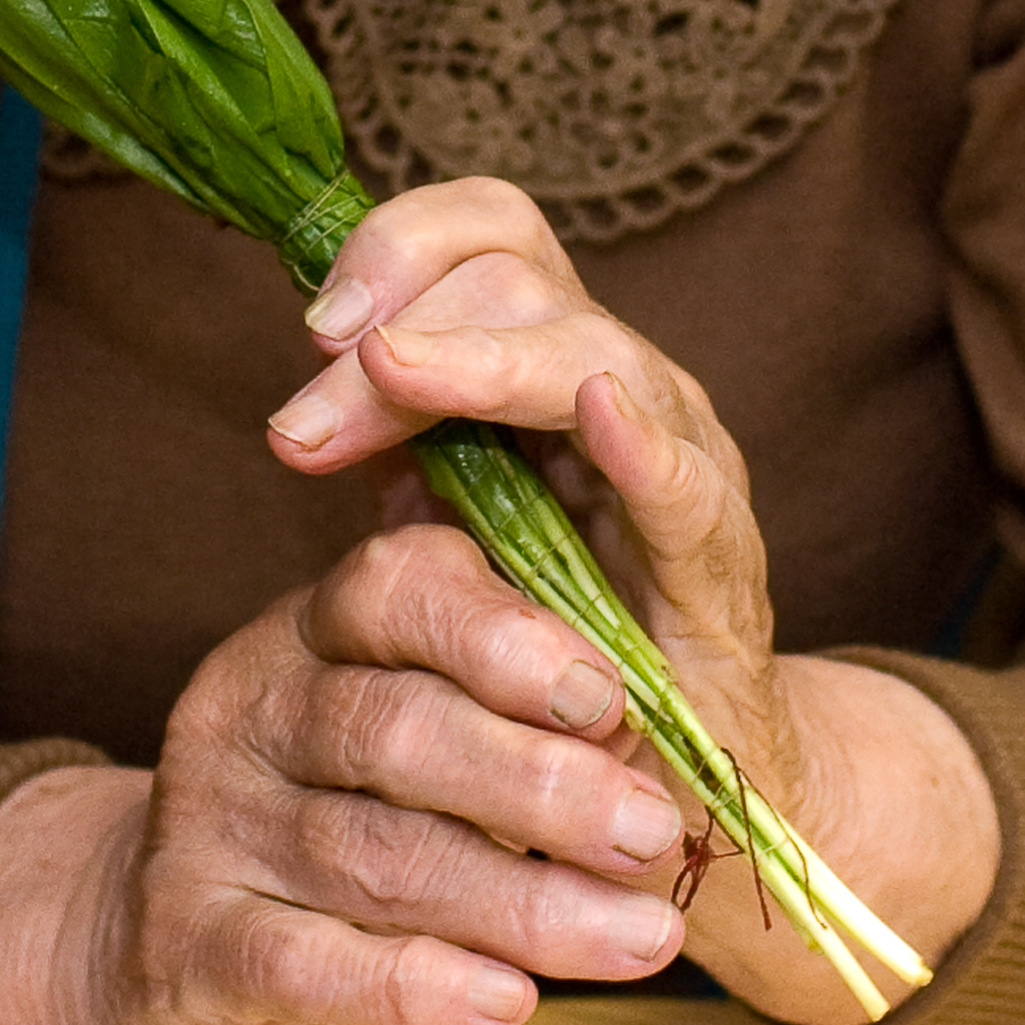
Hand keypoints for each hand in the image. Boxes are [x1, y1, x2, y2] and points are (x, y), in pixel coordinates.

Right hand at [0, 516, 693, 1024]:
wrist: (156, 964)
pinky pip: (304, 964)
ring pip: (372, 856)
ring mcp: (208, 827)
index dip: (503, 637)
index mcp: (306, 636)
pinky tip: (509, 1003)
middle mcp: (247, 712)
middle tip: (652, 831)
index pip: (391, 591)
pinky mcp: (188, 946)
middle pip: (392, 728)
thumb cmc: (334, 839)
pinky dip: (415, 988)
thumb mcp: (407, 752)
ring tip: (643, 938)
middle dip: (539, 782)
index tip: (609, 696)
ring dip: (523, 901)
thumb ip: (508, 730)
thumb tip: (642, 738)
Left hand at [257, 178, 997, 1024]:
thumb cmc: (543, 645)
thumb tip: (306, 404)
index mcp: (542, 360)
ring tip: (390, 371)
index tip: (310, 327)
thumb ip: (394, 453)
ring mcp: (678, 459)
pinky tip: (595, 411)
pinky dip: (640, 440)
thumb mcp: (442, 529)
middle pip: (518, 275)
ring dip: (473, 361)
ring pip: (588, 348)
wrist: (657, 789)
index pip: (485, 235)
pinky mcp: (718, 561)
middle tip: (309, 401)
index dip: (395, 251)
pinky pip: (684, 481)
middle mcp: (616, 383)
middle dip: (398, 320)